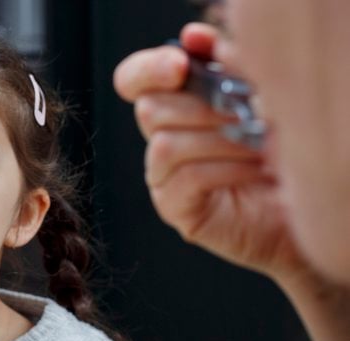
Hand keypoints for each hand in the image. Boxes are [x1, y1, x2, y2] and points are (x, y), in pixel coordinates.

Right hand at [113, 23, 306, 282]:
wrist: (304, 204)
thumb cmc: (281, 149)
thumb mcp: (258, 94)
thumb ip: (227, 62)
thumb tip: (194, 36)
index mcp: (176, 105)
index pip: (133, 80)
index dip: (147, 69)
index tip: (180, 66)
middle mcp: (162, 137)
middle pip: (149, 109)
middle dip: (202, 107)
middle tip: (245, 112)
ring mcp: (163, 176)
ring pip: (165, 144)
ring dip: (220, 140)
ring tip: (257, 145)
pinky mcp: (175, 208)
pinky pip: (183, 179)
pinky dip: (223, 169)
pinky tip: (253, 170)